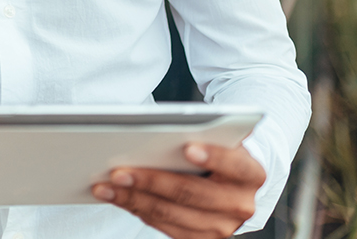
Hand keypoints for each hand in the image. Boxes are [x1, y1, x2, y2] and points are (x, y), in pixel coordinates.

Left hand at [91, 143, 264, 238]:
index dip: (213, 157)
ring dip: (133, 200)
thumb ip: (202, 133)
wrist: (235, 180)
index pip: (234, 164)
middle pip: (191, 194)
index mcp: (251, 173)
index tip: (188, 147)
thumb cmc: (220, 149)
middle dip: (151, 182)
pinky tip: (117, 198)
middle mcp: (240, 204)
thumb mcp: (220, 137)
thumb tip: (158, 130)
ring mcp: (221, 227)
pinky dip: (137, 210)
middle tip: (118, 171)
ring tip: (105, 186)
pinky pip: (165, 227)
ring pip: (171, 214)